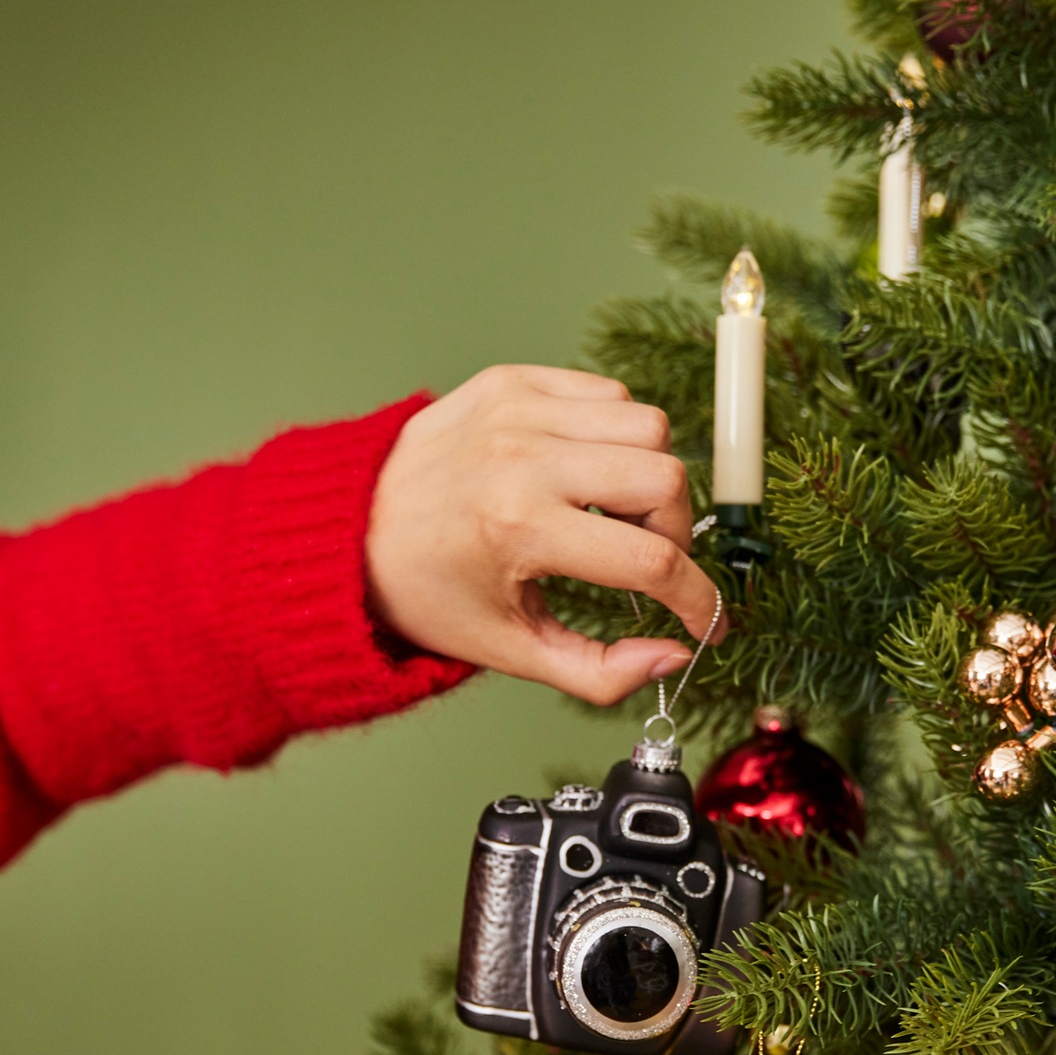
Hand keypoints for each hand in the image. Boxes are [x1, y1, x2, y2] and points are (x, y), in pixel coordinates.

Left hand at [366, 364, 724, 704]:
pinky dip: (612, 434)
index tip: (706, 622)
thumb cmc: (430, 594)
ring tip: (609, 513)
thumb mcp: (511, 650)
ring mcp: (516, 409)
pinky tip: (581, 472)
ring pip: (646, 425)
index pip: (652, 558)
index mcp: (518, 529)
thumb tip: (674, 657)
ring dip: (646, 476)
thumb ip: (599, 673)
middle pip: (664, 477)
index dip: (697, 598)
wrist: (348, 532)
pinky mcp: (510, 381)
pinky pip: (606, 393)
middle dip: (674, 529)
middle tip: (645, 558)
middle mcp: (521, 458)